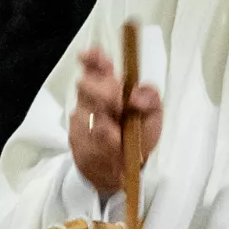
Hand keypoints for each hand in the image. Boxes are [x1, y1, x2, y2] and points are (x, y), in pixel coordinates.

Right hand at [67, 44, 160, 197]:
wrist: (122, 171)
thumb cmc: (138, 137)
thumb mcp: (153, 117)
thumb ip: (150, 99)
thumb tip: (135, 95)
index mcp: (110, 87)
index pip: (95, 65)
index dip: (93, 59)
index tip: (92, 56)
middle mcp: (91, 99)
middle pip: (85, 85)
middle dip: (103, 93)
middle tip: (119, 106)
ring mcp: (79, 118)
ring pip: (86, 116)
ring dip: (105, 127)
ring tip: (117, 139)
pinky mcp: (74, 139)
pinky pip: (86, 140)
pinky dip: (102, 147)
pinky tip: (111, 151)